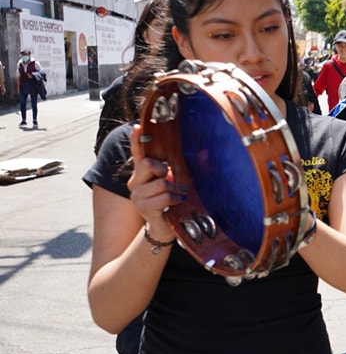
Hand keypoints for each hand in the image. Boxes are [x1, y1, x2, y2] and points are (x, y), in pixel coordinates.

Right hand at [127, 124, 183, 238]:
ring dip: (175, 189)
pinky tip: (177, 202)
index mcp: (142, 173)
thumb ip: (179, 169)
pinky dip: (175, 199)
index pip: (138, 153)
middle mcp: (135, 181)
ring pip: (161, 183)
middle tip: (171, 178)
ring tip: (178, 194)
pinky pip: (164, 197)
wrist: (164, 226)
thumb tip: (203, 153)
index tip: (138, 127)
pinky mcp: (143, 207)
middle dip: (164, 169)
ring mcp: (137, 195)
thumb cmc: (171, 201)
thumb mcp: (176, 182)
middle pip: (148, 164)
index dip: (137, 140)